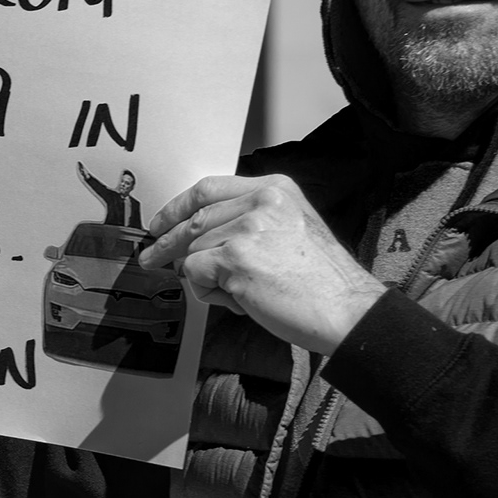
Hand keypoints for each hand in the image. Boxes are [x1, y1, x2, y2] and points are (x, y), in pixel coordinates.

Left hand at [138, 174, 384, 355]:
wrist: (345, 309)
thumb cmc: (322, 282)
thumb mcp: (292, 228)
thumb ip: (252, 221)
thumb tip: (200, 237)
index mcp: (275, 189)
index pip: (210, 188)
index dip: (178, 206)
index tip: (161, 222)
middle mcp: (261, 201)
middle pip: (194, 218)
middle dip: (167, 242)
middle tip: (151, 258)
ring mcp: (247, 228)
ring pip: (194, 250)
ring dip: (205, 279)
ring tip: (238, 295)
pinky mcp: (235, 258)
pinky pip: (196, 273)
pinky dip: (208, 293)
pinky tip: (238, 301)